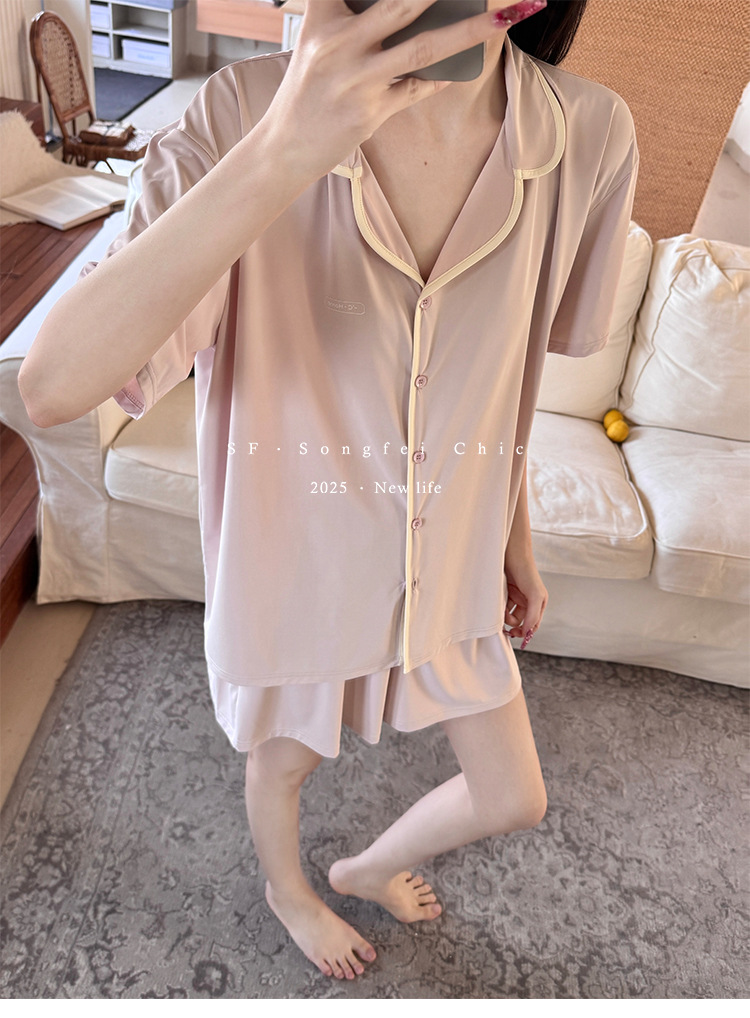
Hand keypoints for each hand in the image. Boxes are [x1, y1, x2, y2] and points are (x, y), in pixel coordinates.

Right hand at [261, 0, 532, 182]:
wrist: (284, 147)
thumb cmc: (308, 89)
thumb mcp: (319, 39)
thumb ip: (355, 16)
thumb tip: (417, 8)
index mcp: (322, 15)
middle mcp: (338, 42)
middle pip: (403, 3)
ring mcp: (356, 79)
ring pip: (422, 47)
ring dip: (469, 30)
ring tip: (506, 15)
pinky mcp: (370, 112)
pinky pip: (418, 88)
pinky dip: (443, 76)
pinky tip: (468, 64)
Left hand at [503, 547, 547, 649]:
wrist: (511, 554)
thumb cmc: (527, 571)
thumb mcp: (534, 595)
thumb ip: (533, 615)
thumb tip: (528, 631)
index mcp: (539, 603)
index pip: (533, 624)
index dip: (525, 632)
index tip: (515, 634)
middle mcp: (528, 601)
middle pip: (520, 622)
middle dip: (513, 624)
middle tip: (505, 627)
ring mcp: (516, 597)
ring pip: (510, 615)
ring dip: (505, 616)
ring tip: (501, 609)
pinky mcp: (506, 592)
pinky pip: (502, 606)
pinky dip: (499, 608)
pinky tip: (498, 602)